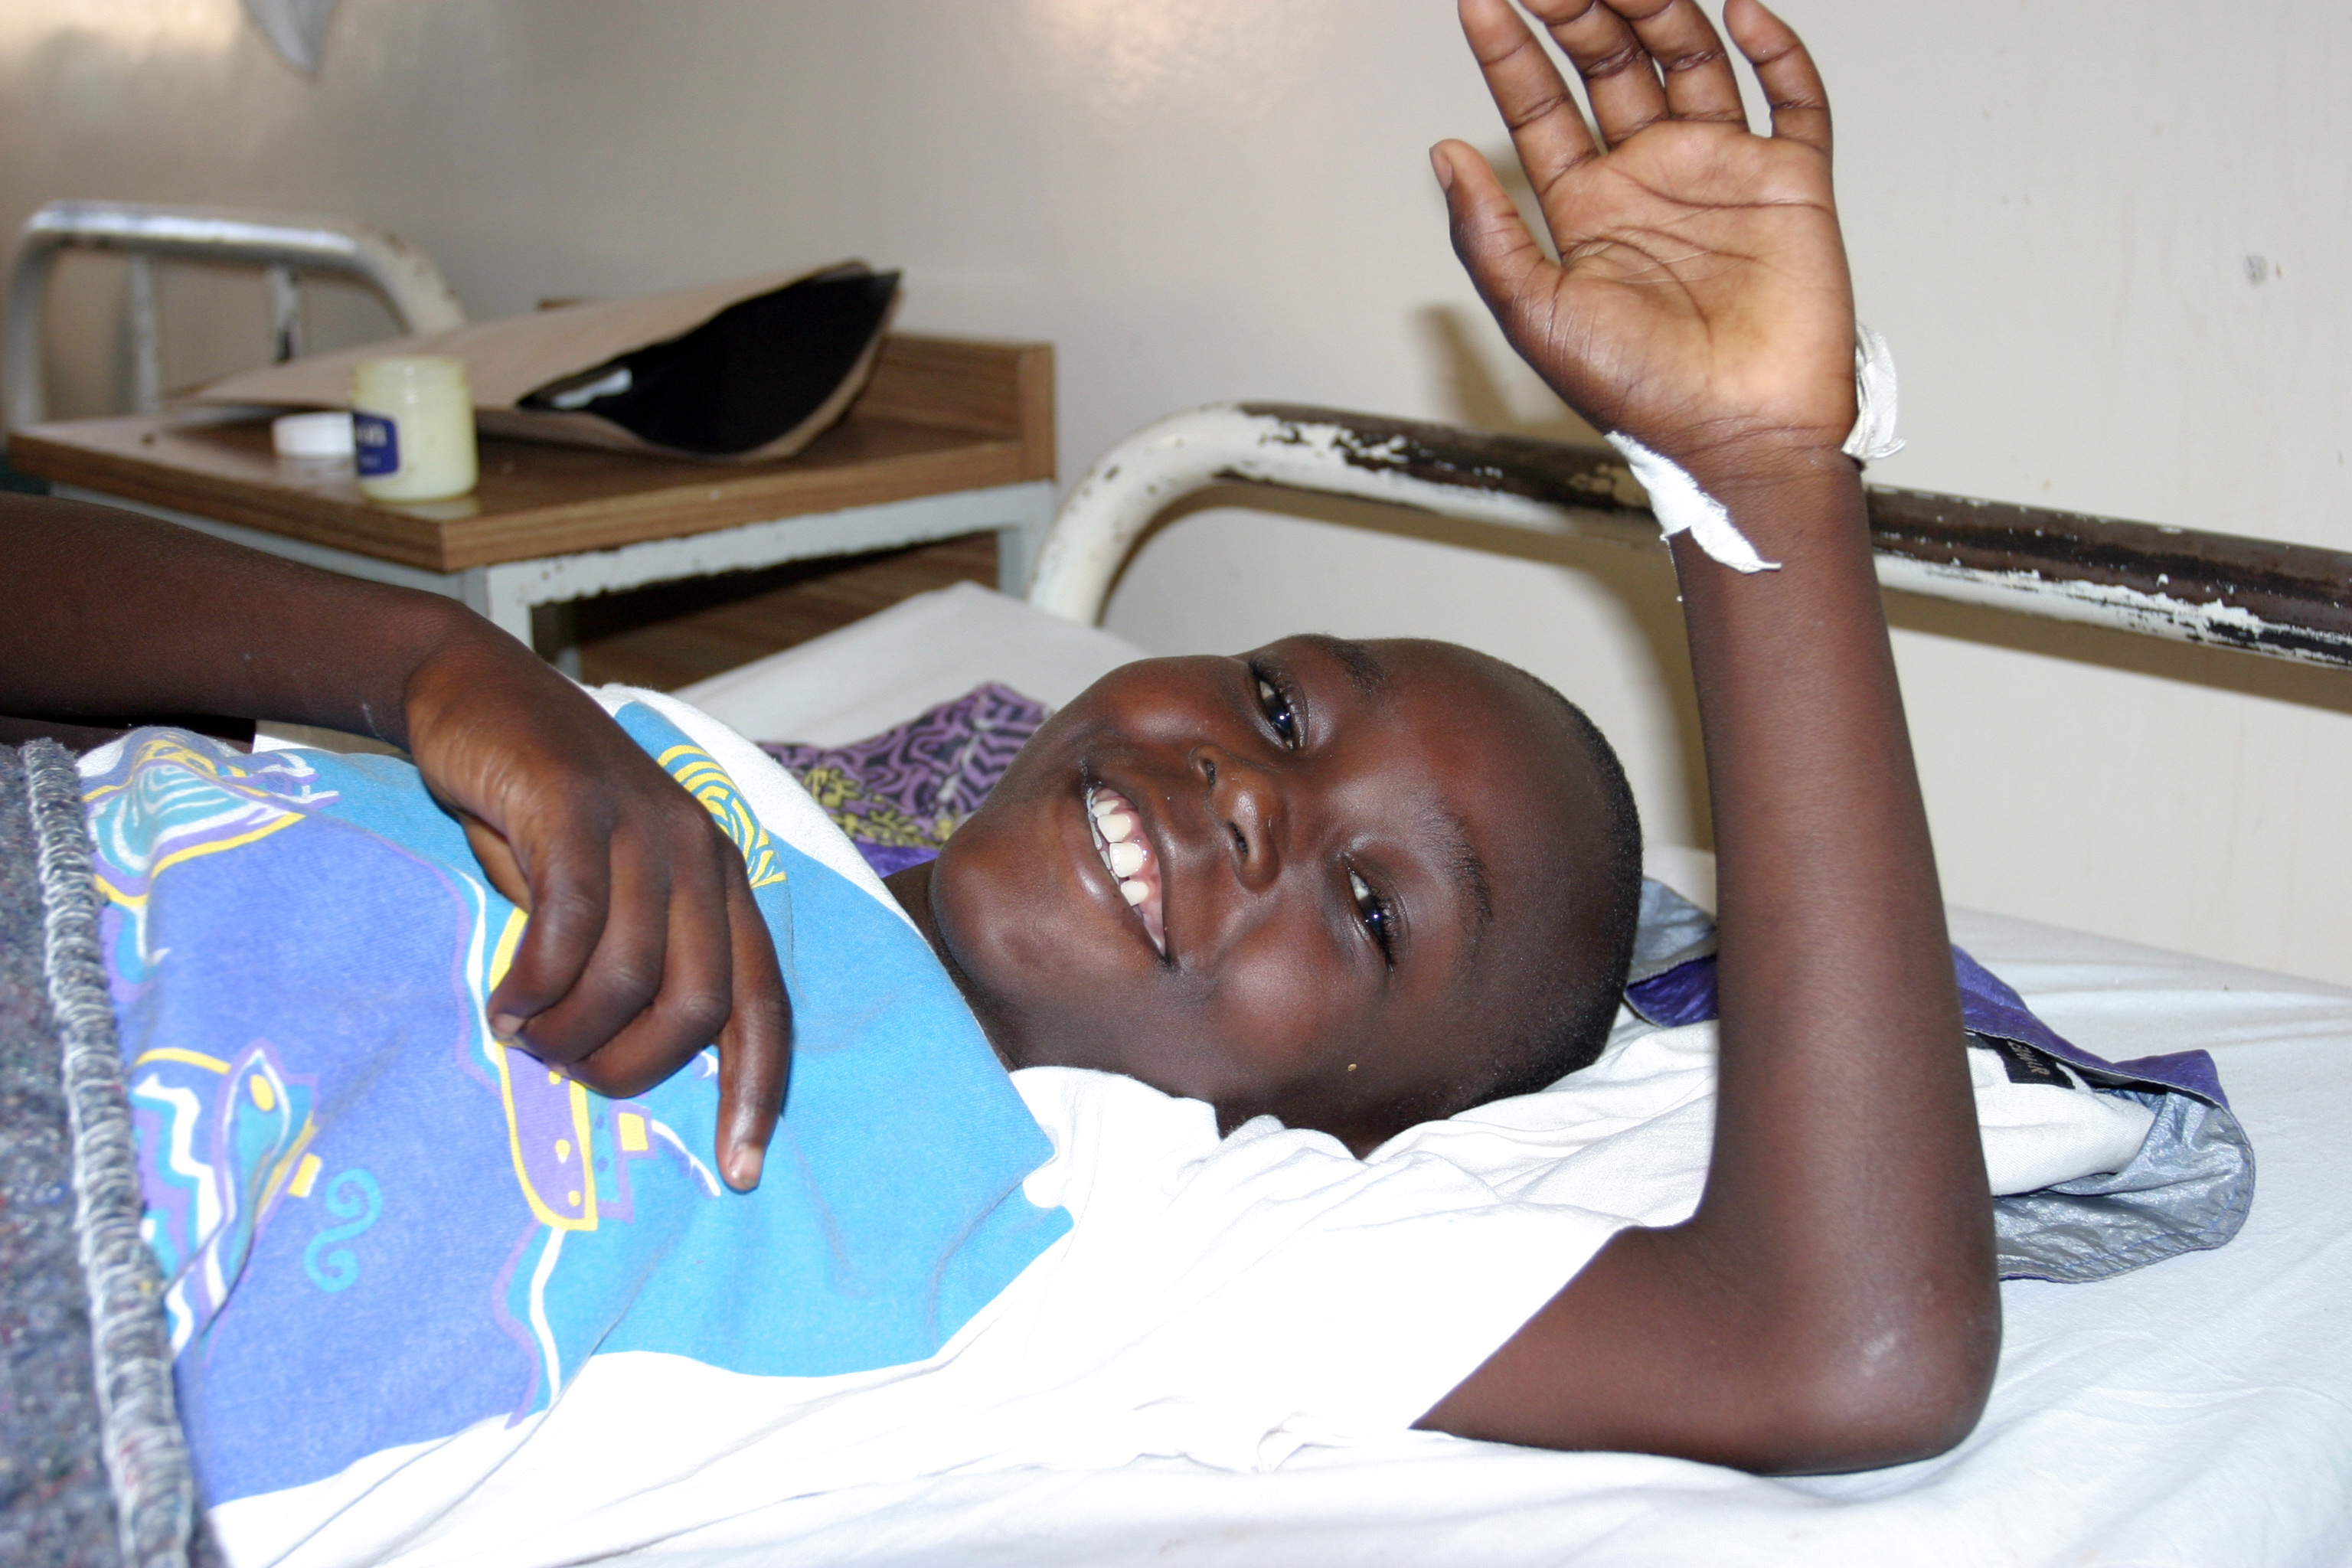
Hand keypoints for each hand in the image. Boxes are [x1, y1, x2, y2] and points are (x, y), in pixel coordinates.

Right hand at [403, 626, 789, 1191]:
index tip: (739, 1173)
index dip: (757, 1094)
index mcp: (724, 885)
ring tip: (523, 1033)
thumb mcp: (605, 891)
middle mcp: (702, 856)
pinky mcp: (577, 807)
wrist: (479, 695)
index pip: (765, 1006)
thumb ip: (633, 960)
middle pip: (699, 1009)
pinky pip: (569, 927)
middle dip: (630, 1068)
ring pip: (630, 976)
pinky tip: (504, 999)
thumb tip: (627, 1063)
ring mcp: (644, 827)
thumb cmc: (540, 815)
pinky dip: (534, 983)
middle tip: (567, 1072)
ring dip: (568, 1032)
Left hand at [1433, 0, 1855, 482]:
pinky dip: (1774, 47)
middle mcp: (1651, 179)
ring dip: (1660, 9)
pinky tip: (1738, 10)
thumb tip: (1441, 154)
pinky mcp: (1791, 182)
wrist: (1738, 437)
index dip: (1512, 53)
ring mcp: (1721, 172)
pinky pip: (1792, 97)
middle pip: (1614, 65)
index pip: (1540, 107)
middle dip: (1583, 12)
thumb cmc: (1639, 396)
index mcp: (1586, 209)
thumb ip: (1489, 234)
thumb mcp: (1537, 315)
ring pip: (1691, 59)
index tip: (1481, 2)